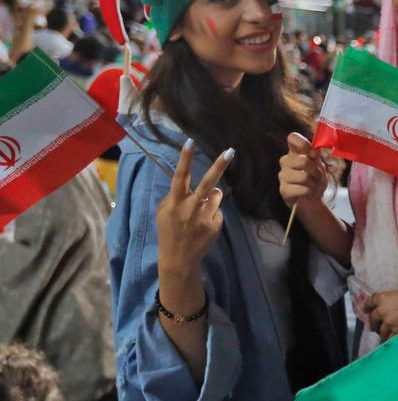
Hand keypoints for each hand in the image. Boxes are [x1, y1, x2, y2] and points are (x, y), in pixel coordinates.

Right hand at [156, 140, 232, 280]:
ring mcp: (204, 217)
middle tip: (230, 150)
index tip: (190, 142)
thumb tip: (193, 185)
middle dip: (219, 166)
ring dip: (211, 198)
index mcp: (174, 202)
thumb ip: (175, 196)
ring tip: (199, 212)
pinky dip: (212, 214)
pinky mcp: (215, 225)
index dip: (185, 159)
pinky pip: (218, 210)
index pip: (180, 176)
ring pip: (216, 195)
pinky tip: (203, 225)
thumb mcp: (164, 212)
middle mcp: (190, 208)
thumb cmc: (169, 230)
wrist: (178, 258)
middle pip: (208, 183)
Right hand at [279, 132, 326, 209]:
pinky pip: (303, 189)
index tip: (313, 153)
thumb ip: (315, 155)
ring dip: (314, 183)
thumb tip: (313, 151)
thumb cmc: (315, 179)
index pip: (293, 138)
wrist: (313, 199)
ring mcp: (283, 176)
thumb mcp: (318, 165)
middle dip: (316, 171)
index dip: (304, 143)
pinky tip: (308, 193)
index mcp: (294, 152)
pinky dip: (310, 192)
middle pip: (303, 161)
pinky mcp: (284, 190)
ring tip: (313, 185)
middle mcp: (285, 162)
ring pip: (304, 176)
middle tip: (318, 177)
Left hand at [365, 286, 397, 341]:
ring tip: (388, 334)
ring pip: (381, 332)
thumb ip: (393, 302)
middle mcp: (383, 311)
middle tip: (376, 326)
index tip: (366, 310)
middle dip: (374, 323)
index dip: (367, 307)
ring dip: (383, 333)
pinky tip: (393, 340)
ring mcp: (390, 324)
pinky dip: (391, 340)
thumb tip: (389, 310)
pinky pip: (389, 340)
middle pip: (372, 319)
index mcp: (384, 298)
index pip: (370, 302)